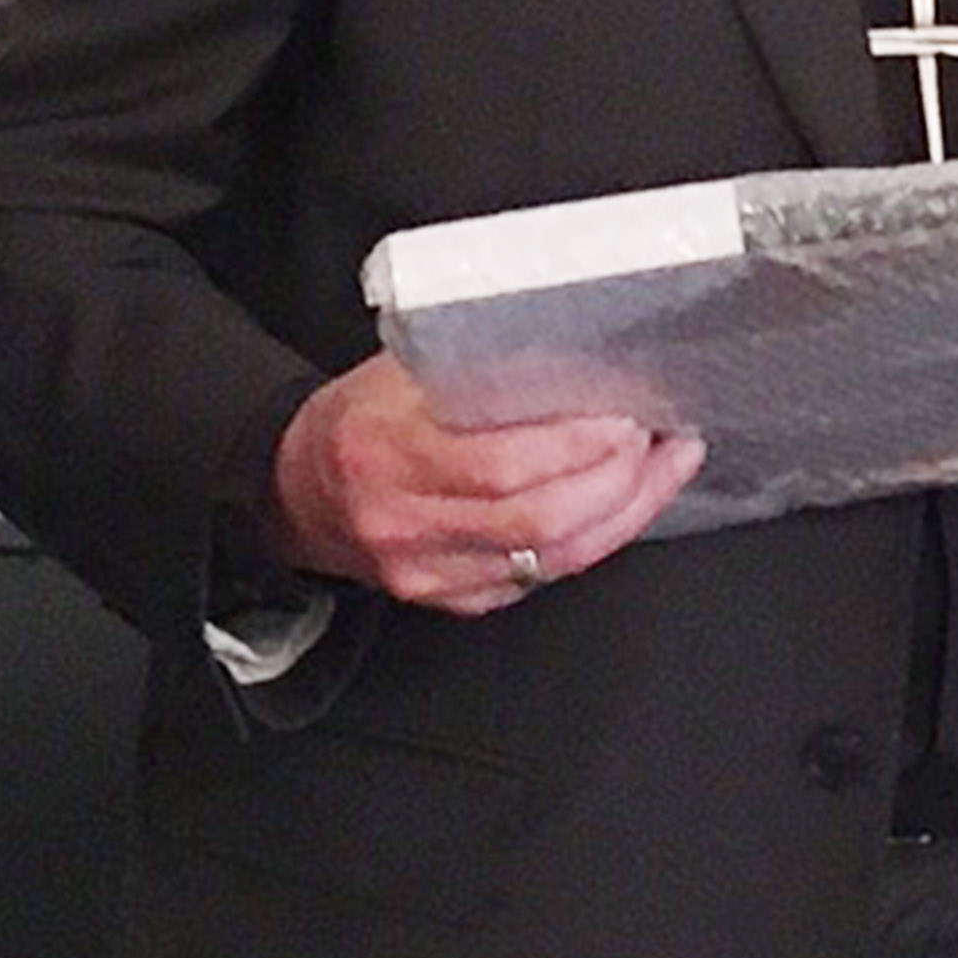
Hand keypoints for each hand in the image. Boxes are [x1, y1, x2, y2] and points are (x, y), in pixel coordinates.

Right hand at [272, 354, 703, 617]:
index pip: (501, 464)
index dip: (577, 447)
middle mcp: (407, 523)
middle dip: (620, 482)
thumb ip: (474, 368)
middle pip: (540, 522)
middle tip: (660, 441)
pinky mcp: (449, 601)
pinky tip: (620, 507)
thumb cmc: (357, 420)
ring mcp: (428, 573)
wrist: (296, 491)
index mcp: (389, 452)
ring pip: (552, 560)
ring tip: (661, 470)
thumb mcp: (398, 373)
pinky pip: (540, 580)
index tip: (626, 416)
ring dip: (624, 514)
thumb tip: (574, 355)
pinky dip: (591, 542)